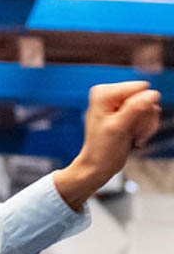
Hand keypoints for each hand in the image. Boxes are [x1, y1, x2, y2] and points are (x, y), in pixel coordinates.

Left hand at [54, 81, 161, 210]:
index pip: (140, 88)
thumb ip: (135, 109)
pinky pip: (150, 116)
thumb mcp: (118, 128)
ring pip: (151, 109)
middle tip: (129, 132)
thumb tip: (153, 94)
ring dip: (145, 126)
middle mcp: (112, 95)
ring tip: (130, 135)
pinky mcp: (129, 113)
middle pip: (147, 98)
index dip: (140, 108)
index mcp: (104, 93)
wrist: (99, 165)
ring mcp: (121, 104)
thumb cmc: (102, 149)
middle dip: (143, 119)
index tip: (126, 123)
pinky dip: (145, 129)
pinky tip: (133, 137)